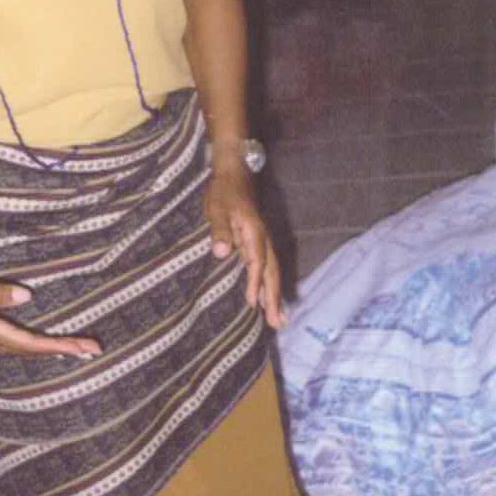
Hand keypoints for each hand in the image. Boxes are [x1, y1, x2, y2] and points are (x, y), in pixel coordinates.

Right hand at [0, 272, 101, 359]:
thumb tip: (26, 295)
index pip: (35, 344)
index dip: (61, 346)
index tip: (84, 347)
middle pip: (36, 349)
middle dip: (64, 348)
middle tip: (93, 348)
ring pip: (29, 347)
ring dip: (53, 347)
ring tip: (76, 347)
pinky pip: (20, 342)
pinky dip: (37, 342)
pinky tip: (44, 341)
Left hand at [205, 165, 284, 329]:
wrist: (235, 172)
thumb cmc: (223, 191)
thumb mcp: (217, 208)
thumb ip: (219, 230)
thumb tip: (221, 252)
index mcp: (254, 232)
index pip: (256, 262)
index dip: (255, 283)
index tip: (253, 304)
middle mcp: (263, 239)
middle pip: (272, 272)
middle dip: (274, 298)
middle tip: (277, 323)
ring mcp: (263, 240)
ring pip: (273, 271)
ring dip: (275, 294)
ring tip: (278, 318)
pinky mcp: (258, 241)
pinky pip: (267, 266)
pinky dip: (269, 284)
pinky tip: (266, 296)